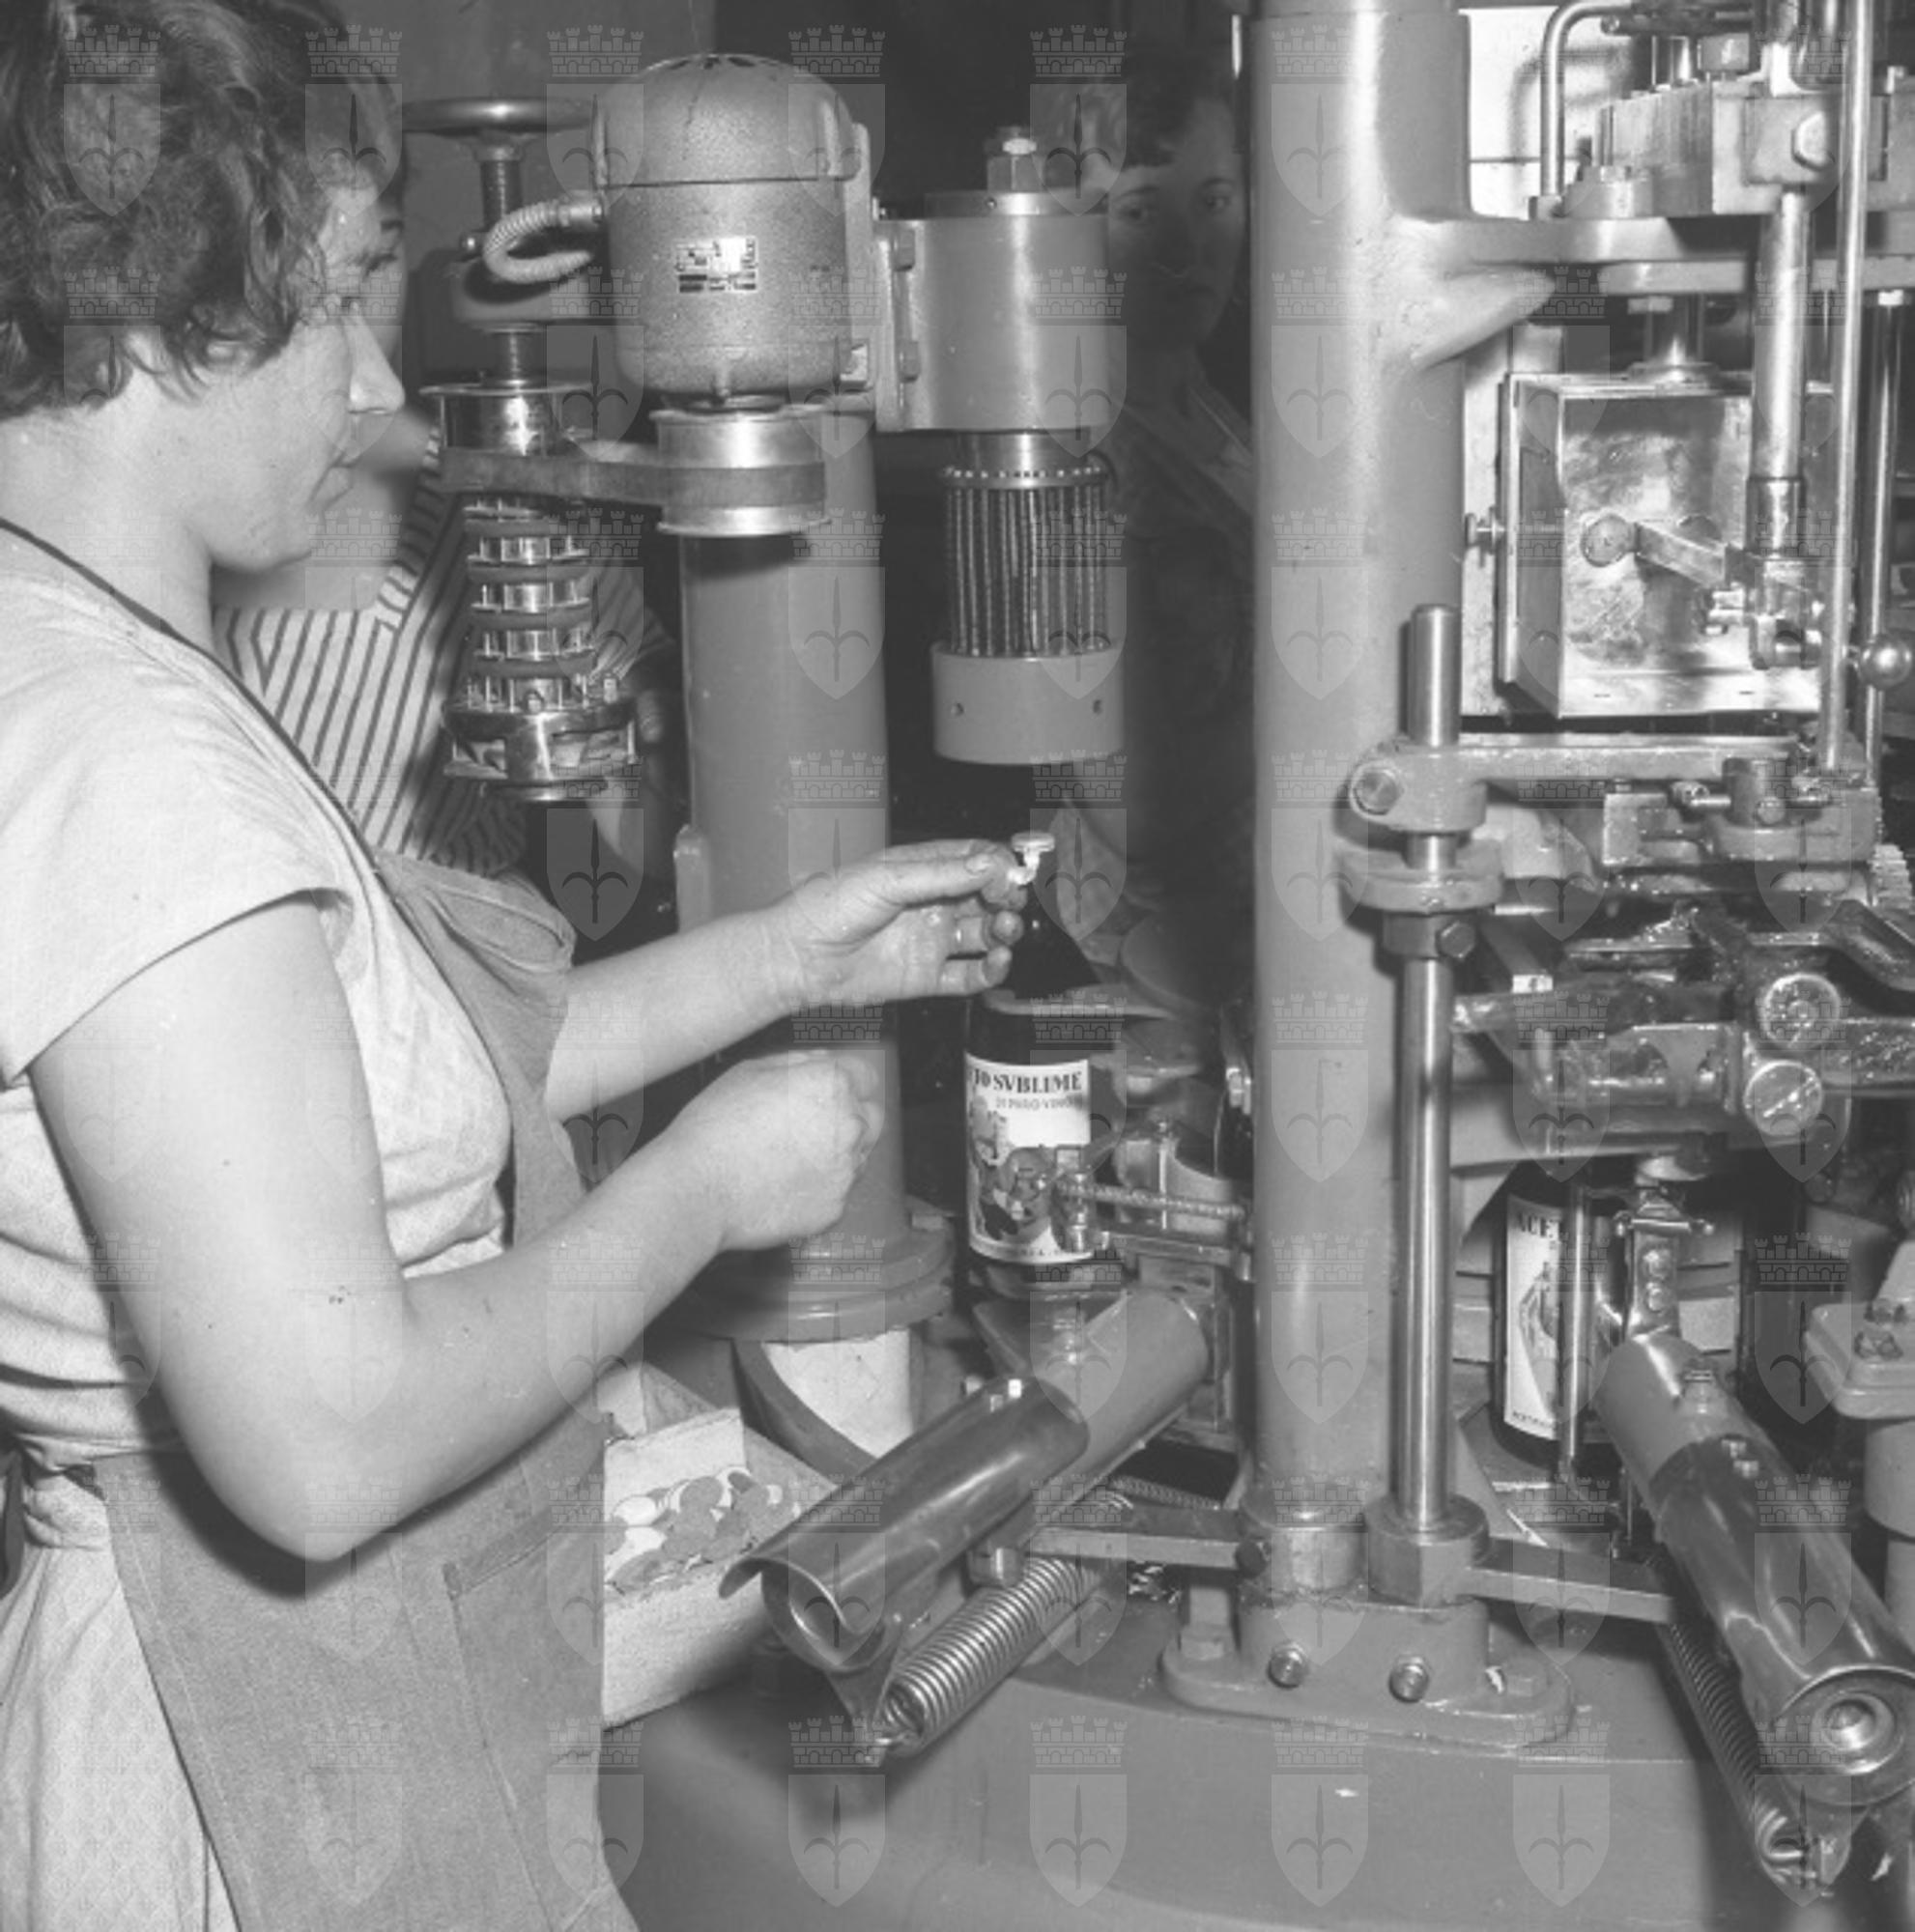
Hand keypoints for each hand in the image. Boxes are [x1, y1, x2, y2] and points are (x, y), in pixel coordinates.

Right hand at [667, 1052, 883, 1248]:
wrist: (697, 1189)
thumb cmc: (715, 1128)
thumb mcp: (750, 1071)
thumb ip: (798, 1061)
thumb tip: (822, 1061)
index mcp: (832, 1085)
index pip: (866, 1076)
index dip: (845, 1081)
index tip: (829, 1092)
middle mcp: (849, 1126)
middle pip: (870, 1116)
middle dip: (847, 1116)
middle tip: (807, 1125)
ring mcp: (846, 1171)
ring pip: (856, 1155)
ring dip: (835, 1153)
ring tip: (787, 1157)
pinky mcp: (835, 1207)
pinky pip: (837, 1191)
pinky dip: (819, 1188)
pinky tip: (783, 1184)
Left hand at [770, 841, 1027, 1009]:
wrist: (799, 957)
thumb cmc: (829, 907)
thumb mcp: (887, 879)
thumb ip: (940, 874)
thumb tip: (991, 863)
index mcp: (922, 869)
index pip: (976, 859)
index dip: (999, 864)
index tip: (1012, 874)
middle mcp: (932, 903)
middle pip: (987, 897)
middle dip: (1007, 898)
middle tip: (1011, 903)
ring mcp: (931, 940)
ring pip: (984, 935)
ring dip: (1003, 932)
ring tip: (1004, 931)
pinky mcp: (926, 977)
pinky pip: (969, 976)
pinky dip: (990, 971)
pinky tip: (997, 962)